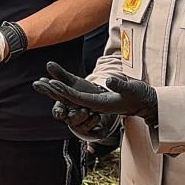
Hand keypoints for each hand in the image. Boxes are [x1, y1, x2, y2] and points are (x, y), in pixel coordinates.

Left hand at [33, 61, 157, 126]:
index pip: (78, 99)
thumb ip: (121, 85)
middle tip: (38, 83)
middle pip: (70, 99)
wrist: (146, 103)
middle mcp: (94, 105)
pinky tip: (55, 82)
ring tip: (41, 82)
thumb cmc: (141, 96)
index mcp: (101, 104)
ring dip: (56, 90)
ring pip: (71, 97)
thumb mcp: (133, 89)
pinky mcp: (95, 99)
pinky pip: (76, 94)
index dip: (65, 91)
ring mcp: (94, 102)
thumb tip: (109, 80)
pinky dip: (65, 88)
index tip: (53, 84)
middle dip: (54, 92)